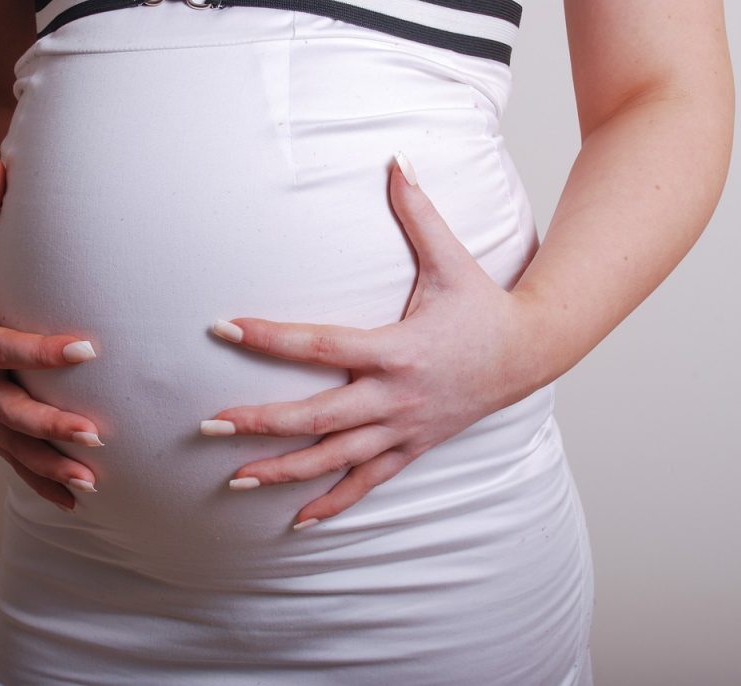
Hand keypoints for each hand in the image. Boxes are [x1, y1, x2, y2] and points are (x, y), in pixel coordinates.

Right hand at [0, 146, 102, 511]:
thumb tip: (1, 155)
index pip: (4, 347)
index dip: (42, 350)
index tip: (88, 347)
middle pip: (9, 409)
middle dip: (51, 424)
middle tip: (96, 433)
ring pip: (13, 444)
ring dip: (51, 464)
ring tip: (94, 480)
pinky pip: (13, 457)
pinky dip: (41, 480)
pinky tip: (78, 500)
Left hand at [203, 152, 540, 528]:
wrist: (530, 354)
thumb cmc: (484, 306)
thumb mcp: (453, 259)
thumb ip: (418, 212)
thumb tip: (396, 158)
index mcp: (396, 348)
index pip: (320, 344)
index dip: (270, 337)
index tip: (224, 326)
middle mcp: (395, 396)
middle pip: (318, 416)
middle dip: (262, 421)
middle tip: (210, 422)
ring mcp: (402, 429)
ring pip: (336, 459)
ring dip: (285, 470)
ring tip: (236, 479)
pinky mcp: (411, 448)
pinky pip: (368, 482)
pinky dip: (334, 503)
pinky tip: (300, 520)